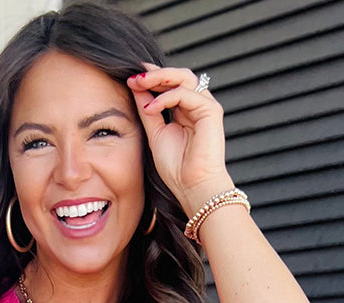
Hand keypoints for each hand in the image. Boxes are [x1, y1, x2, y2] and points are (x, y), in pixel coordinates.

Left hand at [126, 63, 233, 217]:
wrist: (192, 187)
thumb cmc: (177, 168)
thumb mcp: (155, 134)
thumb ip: (147, 111)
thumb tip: (136, 88)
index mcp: (185, 110)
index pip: (170, 84)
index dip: (152, 77)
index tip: (132, 77)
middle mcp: (197, 105)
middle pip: (179, 75)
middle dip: (155, 73)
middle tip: (134, 77)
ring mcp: (205, 106)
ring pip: (184, 78)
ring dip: (160, 78)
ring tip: (140, 84)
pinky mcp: (211, 111)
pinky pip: (186, 94)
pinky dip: (166, 98)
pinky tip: (151, 108)